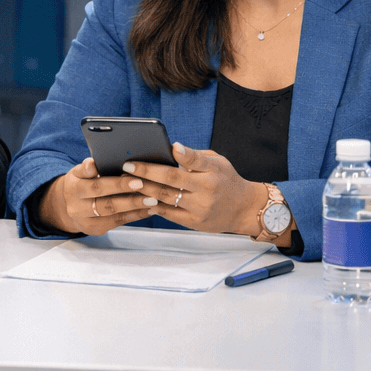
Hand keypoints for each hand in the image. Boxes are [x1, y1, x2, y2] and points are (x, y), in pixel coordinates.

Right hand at [38, 157, 154, 234]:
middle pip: (106, 203)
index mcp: (73, 189)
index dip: (116, 184)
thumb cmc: (79, 184)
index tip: (135, 178)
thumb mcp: (77, 173)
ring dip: (135, 207)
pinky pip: (118, 222)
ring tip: (153, 200)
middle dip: (129, 197)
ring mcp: (87, 221)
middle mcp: (77, 208)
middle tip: (148, 190)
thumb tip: (92, 163)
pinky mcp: (96, 229)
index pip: (96, 186)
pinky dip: (135, 215)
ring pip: (114, 214)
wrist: (67, 206)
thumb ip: (86, 169)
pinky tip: (148, 209)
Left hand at [128, 143, 266, 236]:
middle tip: (128, 165)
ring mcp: (200, 208)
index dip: (181, 154)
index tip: (169, 146)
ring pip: (167, 198)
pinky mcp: (195, 223)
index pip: (194, 160)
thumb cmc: (225, 180)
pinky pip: (169, 214)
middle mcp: (207, 191)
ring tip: (127, 181)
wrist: (243, 209)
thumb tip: (172, 148)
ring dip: (144, 189)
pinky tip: (140, 198)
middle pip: (172, 180)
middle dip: (147, 172)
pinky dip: (153, 205)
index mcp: (212, 172)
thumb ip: (194, 157)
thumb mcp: (217, 162)